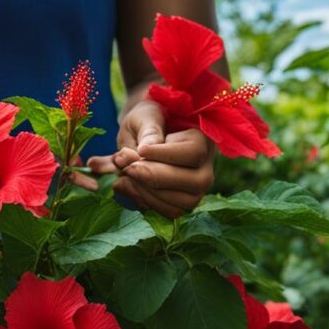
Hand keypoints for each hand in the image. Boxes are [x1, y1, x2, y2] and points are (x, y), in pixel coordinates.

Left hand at [86, 100, 214, 218]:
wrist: (141, 137)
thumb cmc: (146, 122)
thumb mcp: (145, 116)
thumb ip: (147, 130)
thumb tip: (144, 150)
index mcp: (202, 141)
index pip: (193, 153)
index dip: (165, 154)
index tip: (140, 150)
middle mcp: (205, 168)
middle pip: (195, 181)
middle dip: (156, 177)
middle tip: (127, 168)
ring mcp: (195, 190)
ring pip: (183, 202)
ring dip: (149, 192)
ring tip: (123, 176)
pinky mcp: (180, 203)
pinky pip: (168, 211)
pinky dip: (144, 201)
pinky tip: (125, 185)